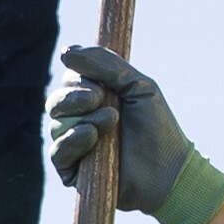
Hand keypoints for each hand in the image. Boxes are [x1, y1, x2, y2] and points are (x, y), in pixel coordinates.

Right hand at [46, 45, 197, 218]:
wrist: (168, 169)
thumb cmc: (157, 127)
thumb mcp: (136, 85)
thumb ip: (105, 64)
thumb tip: (65, 52)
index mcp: (94, 98)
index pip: (69, 81)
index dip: (78, 78)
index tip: (101, 84)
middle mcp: (80, 121)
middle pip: (55, 101)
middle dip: (75, 97)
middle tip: (99, 98)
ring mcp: (74, 147)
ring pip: (56, 124)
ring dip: (83, 118)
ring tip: (111, 122)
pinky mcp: (72, 172)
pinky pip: (57, 152)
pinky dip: (72, 141)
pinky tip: (92, 137)